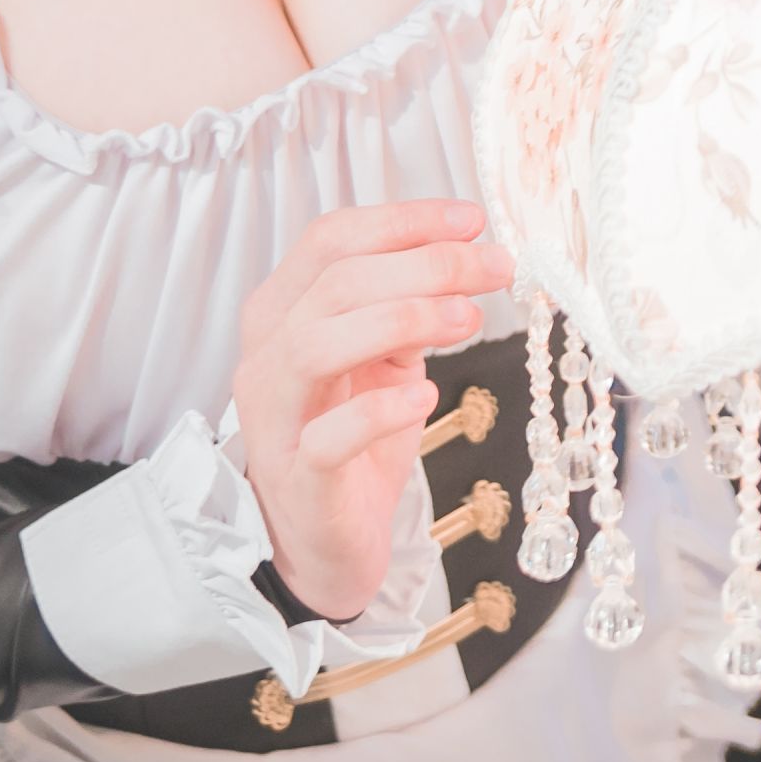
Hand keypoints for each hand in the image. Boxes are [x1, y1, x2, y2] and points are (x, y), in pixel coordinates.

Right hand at [232, 199, 511, 620]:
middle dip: (425, 264)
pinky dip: (381, 410)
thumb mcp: (382, 360)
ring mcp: (274, 416)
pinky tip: (425, 394)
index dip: (403, 220)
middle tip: (494, 268)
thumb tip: (468, 255)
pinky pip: (329, 435)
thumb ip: (404, 308)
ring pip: (316, 344)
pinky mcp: (299, 477)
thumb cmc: (355, 440)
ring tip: (469, 320)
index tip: (474, 220)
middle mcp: (265, 354)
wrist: (327, 541)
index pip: (330, 239)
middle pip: (334, 282)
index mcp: (282, 310)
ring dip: (402, 319)